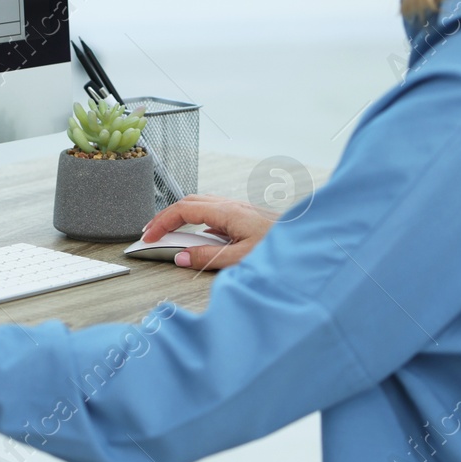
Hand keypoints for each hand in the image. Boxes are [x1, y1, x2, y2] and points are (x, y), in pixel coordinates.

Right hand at [141, 194, 277, 269]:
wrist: (313, 242)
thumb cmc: (282, 247)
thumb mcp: (241, 258)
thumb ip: (208, 257)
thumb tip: (182, 256)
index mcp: (227, 212)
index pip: (183, 210)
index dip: (161, 223)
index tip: (147, 237)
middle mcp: (232, 206)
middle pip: (189, 203)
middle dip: (166, 217)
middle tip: (151, 233)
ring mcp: (239, 210)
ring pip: (202, 205)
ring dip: (182, 217)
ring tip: (170, 234)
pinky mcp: (246, 217)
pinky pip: (215, 213)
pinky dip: (199, 222)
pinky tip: (201, 237)